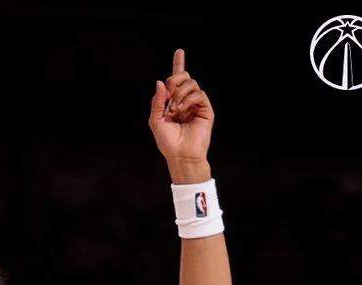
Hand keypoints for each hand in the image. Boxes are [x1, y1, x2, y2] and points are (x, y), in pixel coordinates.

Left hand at [149, 49, 213, 180]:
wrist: (181, 155)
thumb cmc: (167, 142)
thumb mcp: (155, 121)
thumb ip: (157, 101)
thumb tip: (160, 82)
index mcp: (173, 102)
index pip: (177, 81)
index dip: (178, 65)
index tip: (179, 51)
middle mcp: (185, 101)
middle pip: (183, 77)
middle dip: (174, 80)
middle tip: (169, 95)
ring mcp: (196, 104)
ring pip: (191, 83)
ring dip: (180, 93)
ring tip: (175, 109)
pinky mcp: (206, 109)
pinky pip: (199, 93)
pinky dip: (189, 99)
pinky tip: (182, 109)